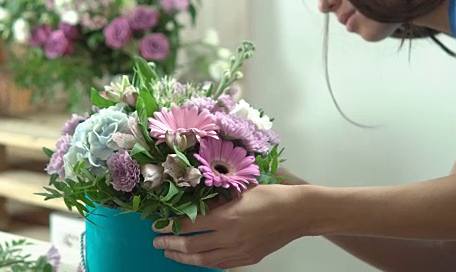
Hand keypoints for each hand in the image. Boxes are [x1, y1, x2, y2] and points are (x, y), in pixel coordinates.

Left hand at [152, 184, 304, 268]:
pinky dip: (205, 262)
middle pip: (192, 247)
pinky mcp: (248, 258)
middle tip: (157, 243)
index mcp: (227, 217)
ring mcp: (239, 251)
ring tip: (171, 254)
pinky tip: (197, 258)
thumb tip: (197, 202)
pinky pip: (221, 264)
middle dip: (171, 245)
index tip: (159, 225)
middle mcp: (230, 237)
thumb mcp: (241, 191)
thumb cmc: (271, 196)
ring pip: (204, 260)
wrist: (298, 213)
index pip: (190, 225)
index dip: (171, 226)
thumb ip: (218, 199)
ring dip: (184, 258)